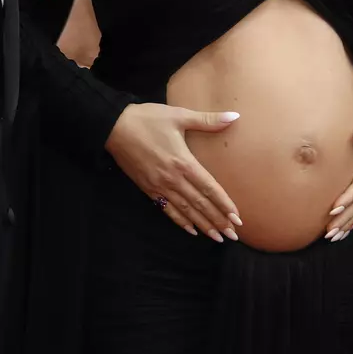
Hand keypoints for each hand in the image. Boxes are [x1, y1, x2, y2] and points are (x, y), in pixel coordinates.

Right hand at [105, 104, 241, 241]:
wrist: (114, 127)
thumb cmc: (148, 119)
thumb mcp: (179, 115)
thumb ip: (207, 120)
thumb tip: (234, 116)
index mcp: (183, 162)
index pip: (209, 188)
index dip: (224, 204)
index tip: (237, 218)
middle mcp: (173, 179)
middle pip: (200, 204)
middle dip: (218, 221)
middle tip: (233, 235)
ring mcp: (159, 186)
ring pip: (185, 211)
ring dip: (202, 225)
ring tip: (217, 238)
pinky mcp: (148, 189)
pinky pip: (167, 209)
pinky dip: (180, 221)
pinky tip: (191, 230)